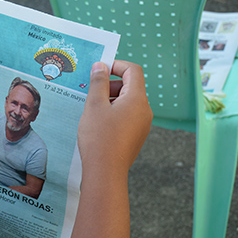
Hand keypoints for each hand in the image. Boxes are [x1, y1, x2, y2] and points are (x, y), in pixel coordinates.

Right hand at [77, 60, 151, 176]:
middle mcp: (144, 111)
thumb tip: (101, 66)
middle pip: (131, 86)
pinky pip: (127, 116)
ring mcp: (142, 125)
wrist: (106, 172)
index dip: (116, 65)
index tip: (99, 70)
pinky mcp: (136, 136)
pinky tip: (99, 123)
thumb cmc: (99, 138)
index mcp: (137, 99)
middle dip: (111, 84)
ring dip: (111, 99)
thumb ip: (98, 82)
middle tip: (92, 92)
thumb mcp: (94, 105)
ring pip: (128, 102)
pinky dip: (114, 113)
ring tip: (93, 110)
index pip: (133, 71)